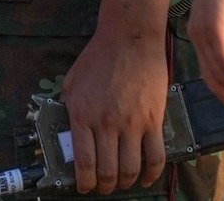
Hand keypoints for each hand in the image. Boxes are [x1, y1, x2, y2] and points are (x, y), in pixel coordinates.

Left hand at [60, 24, 169, 193]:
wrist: (129, 38)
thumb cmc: (98, 57)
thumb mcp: (72, 81)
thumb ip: (68, 108)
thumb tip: (67, 131)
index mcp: (82, 114)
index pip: (83, 161)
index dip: (83, 182)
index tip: (83, 188)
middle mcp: (106, 123)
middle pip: (107, 171)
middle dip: (104, 186)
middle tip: (103, 187)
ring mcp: (132, 123)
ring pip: (131, 169)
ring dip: (126, 183)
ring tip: (123, 183)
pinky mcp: (153, 120)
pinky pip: (156, 156)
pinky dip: (152, 173)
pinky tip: (147, 176)